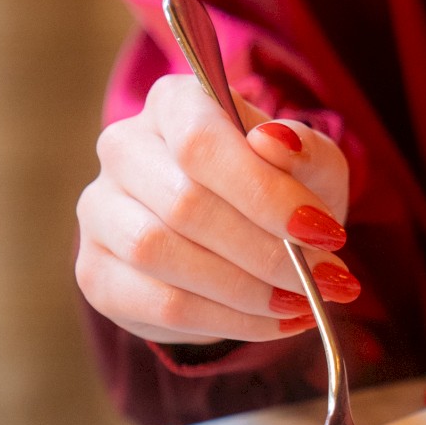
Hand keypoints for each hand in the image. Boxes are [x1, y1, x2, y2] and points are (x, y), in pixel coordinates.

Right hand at [75, 73, 358, 345]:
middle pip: (184, 204)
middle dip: (267, 252)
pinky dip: (228, 320)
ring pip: (162, 256)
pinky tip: (274, 321)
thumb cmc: (283, 188)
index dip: (264, 193)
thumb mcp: (313, 163)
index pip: (201, 142)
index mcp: (173, 103)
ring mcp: (100, 213)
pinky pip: (161, 305)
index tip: (325, 231)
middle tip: (327, 279)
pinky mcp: (99, 274)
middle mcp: (123, 149)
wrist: (252, 237)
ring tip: (304, 302)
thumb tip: (275, 140)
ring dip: (247, 290)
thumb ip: (304, 150)